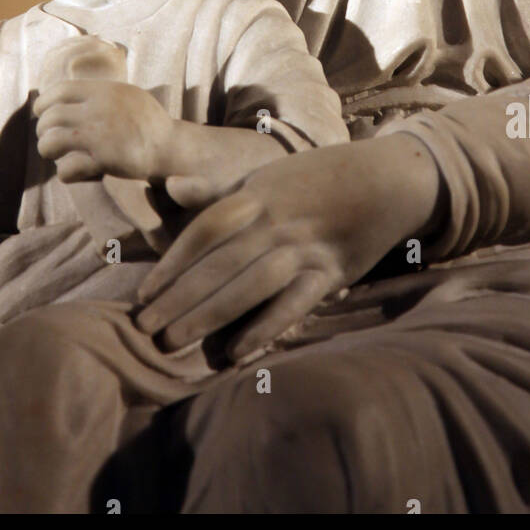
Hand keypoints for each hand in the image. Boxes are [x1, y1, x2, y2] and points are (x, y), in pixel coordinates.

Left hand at [34, 36, 175, 182]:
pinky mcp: (102, 160)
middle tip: (49, 139)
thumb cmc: (149, 122)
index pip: (58, 91)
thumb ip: (101, 93)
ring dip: (48, 150)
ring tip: (56, 154)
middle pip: (50, 118)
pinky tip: (73, 172)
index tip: (42, 113)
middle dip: (43, 130)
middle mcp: (97, 110)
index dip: (44, 103)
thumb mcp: (127, 94)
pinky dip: (66, 173)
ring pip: (50, 143)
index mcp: (103, 91)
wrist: (171, 147)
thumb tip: (70, 93)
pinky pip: (66, 169)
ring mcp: (98, 136)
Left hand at [135, 134, 442, 358]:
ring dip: (210, 314)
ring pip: (250, 284)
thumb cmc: (317, 179)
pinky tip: (237, 352)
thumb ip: (218, 191)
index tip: (142, 296)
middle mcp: (276, 221)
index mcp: (256, 195)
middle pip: (219, 262)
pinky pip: (295, 303)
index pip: (204, 231)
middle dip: (178, 298)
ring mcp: (305, 247)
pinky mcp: (333, 271)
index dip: (171, 264)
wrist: (387, 177)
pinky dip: (266, 327)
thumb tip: (171, 188)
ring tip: (174, 341)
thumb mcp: (267, 178)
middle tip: (143, 330)